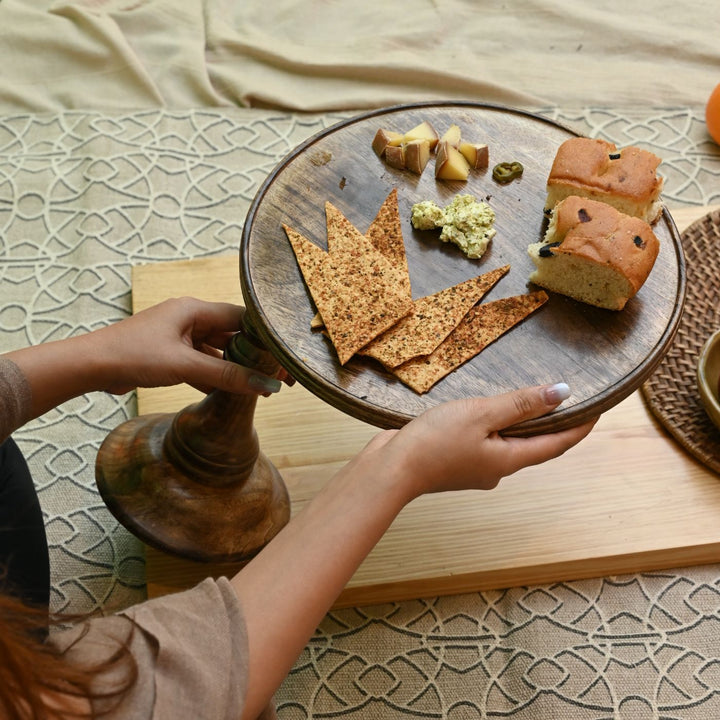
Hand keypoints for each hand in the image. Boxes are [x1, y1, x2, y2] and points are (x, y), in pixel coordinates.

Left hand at [91, 297, 290, 395]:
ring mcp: (180, 336)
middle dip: (254, 356)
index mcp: (194, 309)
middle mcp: (190, 318)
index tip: (285, 356)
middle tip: (279, 376)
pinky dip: (215, 376)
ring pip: (218, 351)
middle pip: (232, 335)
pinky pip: (202, 363)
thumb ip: (226, 376)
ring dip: (235, 369)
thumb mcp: (185, 366)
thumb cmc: (133, 355)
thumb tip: (265, 386)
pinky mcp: (171, 353)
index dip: (265, 338)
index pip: (242, 318)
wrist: (90, 366)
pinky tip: (229, 393)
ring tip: (260, 388)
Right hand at [367, 383, 596, 499]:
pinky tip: (483, 411)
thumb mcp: (481, 415)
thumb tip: (562, 394)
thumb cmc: (434, 442)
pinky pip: (484, 442)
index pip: (558, 444)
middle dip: (551, 423)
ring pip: (507, 443)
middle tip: (565, 397)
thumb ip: (521, 404)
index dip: (580, 427)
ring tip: (524, 397)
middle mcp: (497, 469)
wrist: (391, 469)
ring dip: (520, 423)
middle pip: (535, 445)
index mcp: (509, 460)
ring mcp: (476, 467)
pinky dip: (493, 426)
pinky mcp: (456, 461)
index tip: (599, 408)